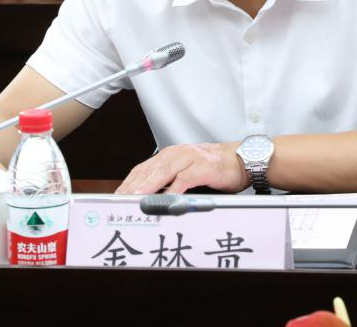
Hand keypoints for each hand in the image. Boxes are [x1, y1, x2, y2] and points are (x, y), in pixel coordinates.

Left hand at [115, 142, 250, 194]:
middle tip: (118, 202)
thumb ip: (168, 182)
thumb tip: (149, 200)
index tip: (115, 198)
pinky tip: (166, 202)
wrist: (240, 159)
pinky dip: (173, 191)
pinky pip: (184, 180)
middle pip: (148, 171)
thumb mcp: (186, 172)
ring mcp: (189, 159)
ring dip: (147, 187)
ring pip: (162, 172)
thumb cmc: (213, 168)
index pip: (141, 170)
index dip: (127, 184)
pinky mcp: (202, 167)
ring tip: (134, 200)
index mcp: (169, 155)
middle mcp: (176, 154)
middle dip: (132, 187)